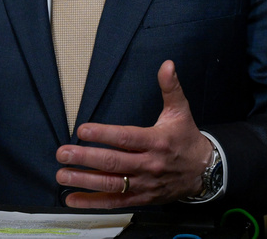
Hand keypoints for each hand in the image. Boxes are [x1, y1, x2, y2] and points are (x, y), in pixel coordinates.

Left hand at [55, 60, 213, 208]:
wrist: (204, 171)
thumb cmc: (186, 139)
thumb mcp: (181, 111)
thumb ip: (170, 88)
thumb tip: (167, 65)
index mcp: (156, 141)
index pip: (126, 138)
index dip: (104, 134)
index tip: (82, 130)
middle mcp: (149, 164)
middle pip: (114, 162)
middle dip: (86, 158)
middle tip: (63, 153)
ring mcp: (144, 184)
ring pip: (111, 184)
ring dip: (84, 180)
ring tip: (62, 174)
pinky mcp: (142, 198)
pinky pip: (115, 202)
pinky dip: (93, 202)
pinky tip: (72, 198)